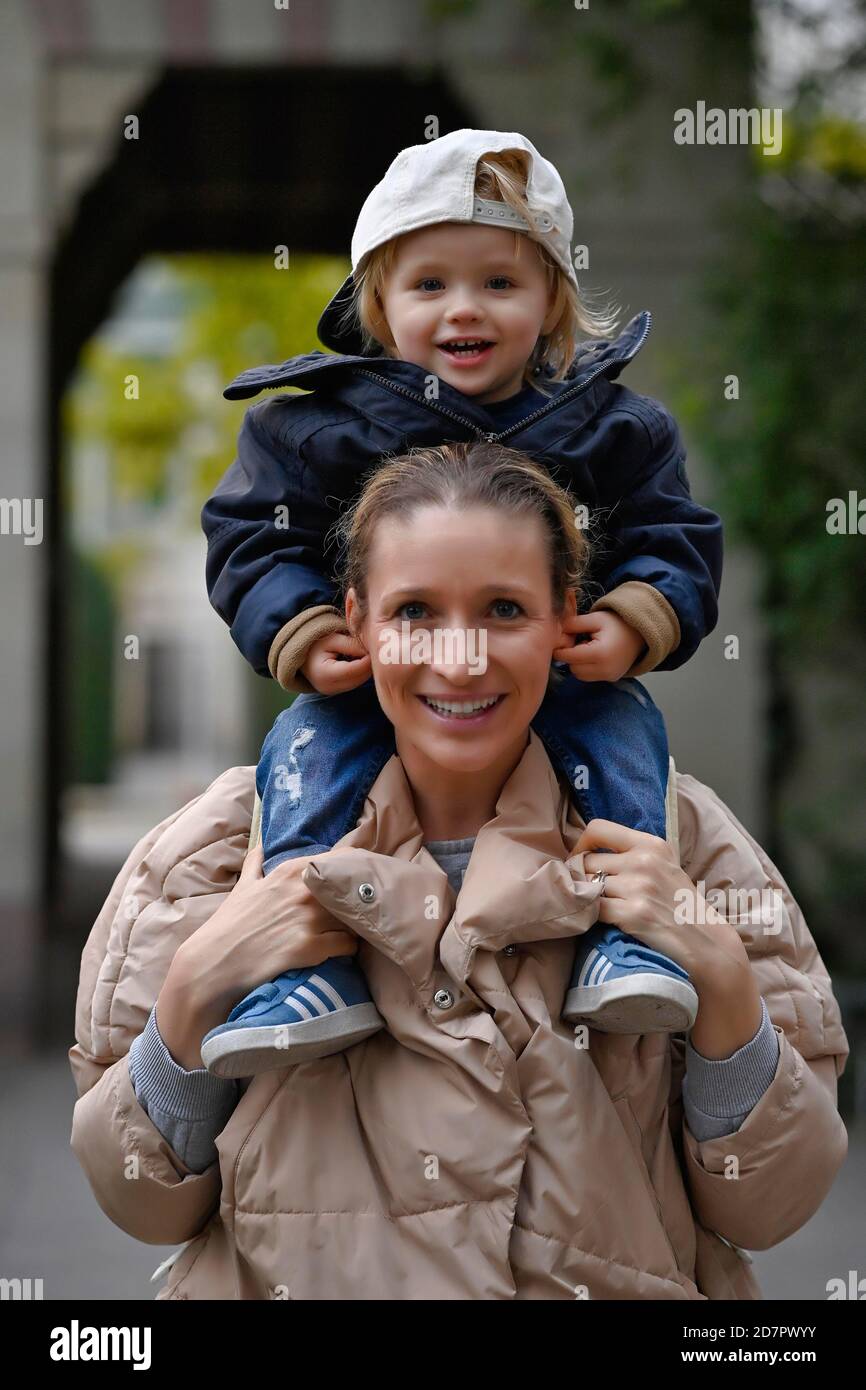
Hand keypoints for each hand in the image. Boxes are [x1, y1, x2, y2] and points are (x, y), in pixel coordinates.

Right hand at [157, 844, 356, 1068]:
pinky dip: (348, 949)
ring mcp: (308, 918)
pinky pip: (348, 945)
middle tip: (362, 912)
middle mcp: (304, 890)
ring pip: (354, 917)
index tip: (360, 882)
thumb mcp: (243, 887)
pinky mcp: (309, 947)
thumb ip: (255, 863)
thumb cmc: (230, 925)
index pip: (344, 859)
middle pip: (354, 888)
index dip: (357, 871)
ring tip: (350, 933)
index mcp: (292, 871)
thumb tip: (260, 846)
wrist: (213, 962)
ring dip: (355, 926)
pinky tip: (339, 952)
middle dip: (359, 901)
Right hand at [303, 631, 371, 693]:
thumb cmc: (315, 644)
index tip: (375, 643)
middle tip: (374, 647)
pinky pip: (356, 682)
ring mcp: (334, 692)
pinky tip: (361, 660)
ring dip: (367, 667)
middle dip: (371, 662)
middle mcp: (330, 688)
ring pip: (361, 681)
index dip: (370, 656)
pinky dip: (362, 672)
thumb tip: (373, 650)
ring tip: (366, 652)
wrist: (300, 655)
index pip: (358, 668)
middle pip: (361, 677)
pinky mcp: (338, 692)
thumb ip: (352, 644)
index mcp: (326, 674)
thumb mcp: (332, 639)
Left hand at [552, 610, 644, 681]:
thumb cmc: (616, 623)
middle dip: (570, 657)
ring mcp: (609, 676)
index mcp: (600, 653)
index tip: (558, 641)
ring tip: (585, 649)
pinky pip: (589, 677)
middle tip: (574, 643)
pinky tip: (592, 656)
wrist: (640, 632)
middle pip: (573, 668)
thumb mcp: (594, 619)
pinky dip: (586, 668)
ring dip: (577, 664)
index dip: (560, 649)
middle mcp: (605, 669)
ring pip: (580, 675)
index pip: (569, 657)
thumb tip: (555, 630)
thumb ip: (573, 624)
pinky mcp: (611, 679)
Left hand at [576, 820, 762, 1055]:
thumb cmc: (680, 906)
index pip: (598, 828)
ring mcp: (639, 887)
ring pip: (587, 886)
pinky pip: (594, 910)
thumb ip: (632, 855)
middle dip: (582, 878)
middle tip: (589, 893)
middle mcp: (645, 861)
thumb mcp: (664, 866)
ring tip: (601, 909)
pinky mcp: (634, 914)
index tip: (580, 860)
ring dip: (588, 900)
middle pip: (587, 861)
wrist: (707, 943)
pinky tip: (605, 922)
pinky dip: (592, 917)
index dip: (581, 845)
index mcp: (652, 844)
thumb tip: (584, 854)